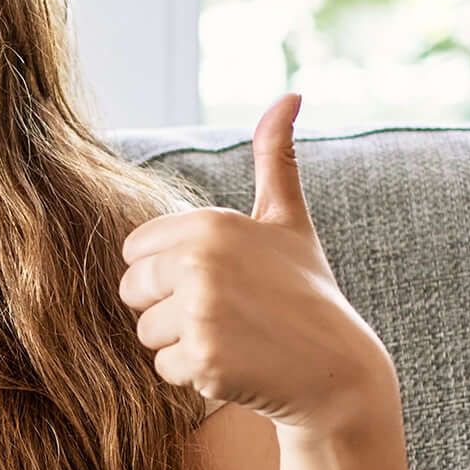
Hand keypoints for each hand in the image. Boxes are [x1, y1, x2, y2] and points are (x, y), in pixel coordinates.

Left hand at [115, 93, 393, 438]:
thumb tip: (290, 94)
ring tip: (232, 338)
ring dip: (180, 343)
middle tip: (222, 313)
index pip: (135, 250)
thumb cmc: (306, 291)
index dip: (166, 270)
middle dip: (166, 307)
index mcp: (211, 223)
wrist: (337, 368)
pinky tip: (236, 365)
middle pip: (132, 290)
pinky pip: (165, 369)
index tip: (213, 280)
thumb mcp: (289, 220)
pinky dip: (195, 375)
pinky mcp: (204, 360)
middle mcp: (201, 262)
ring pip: (146, 333)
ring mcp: (201, 312)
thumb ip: (275, 157)